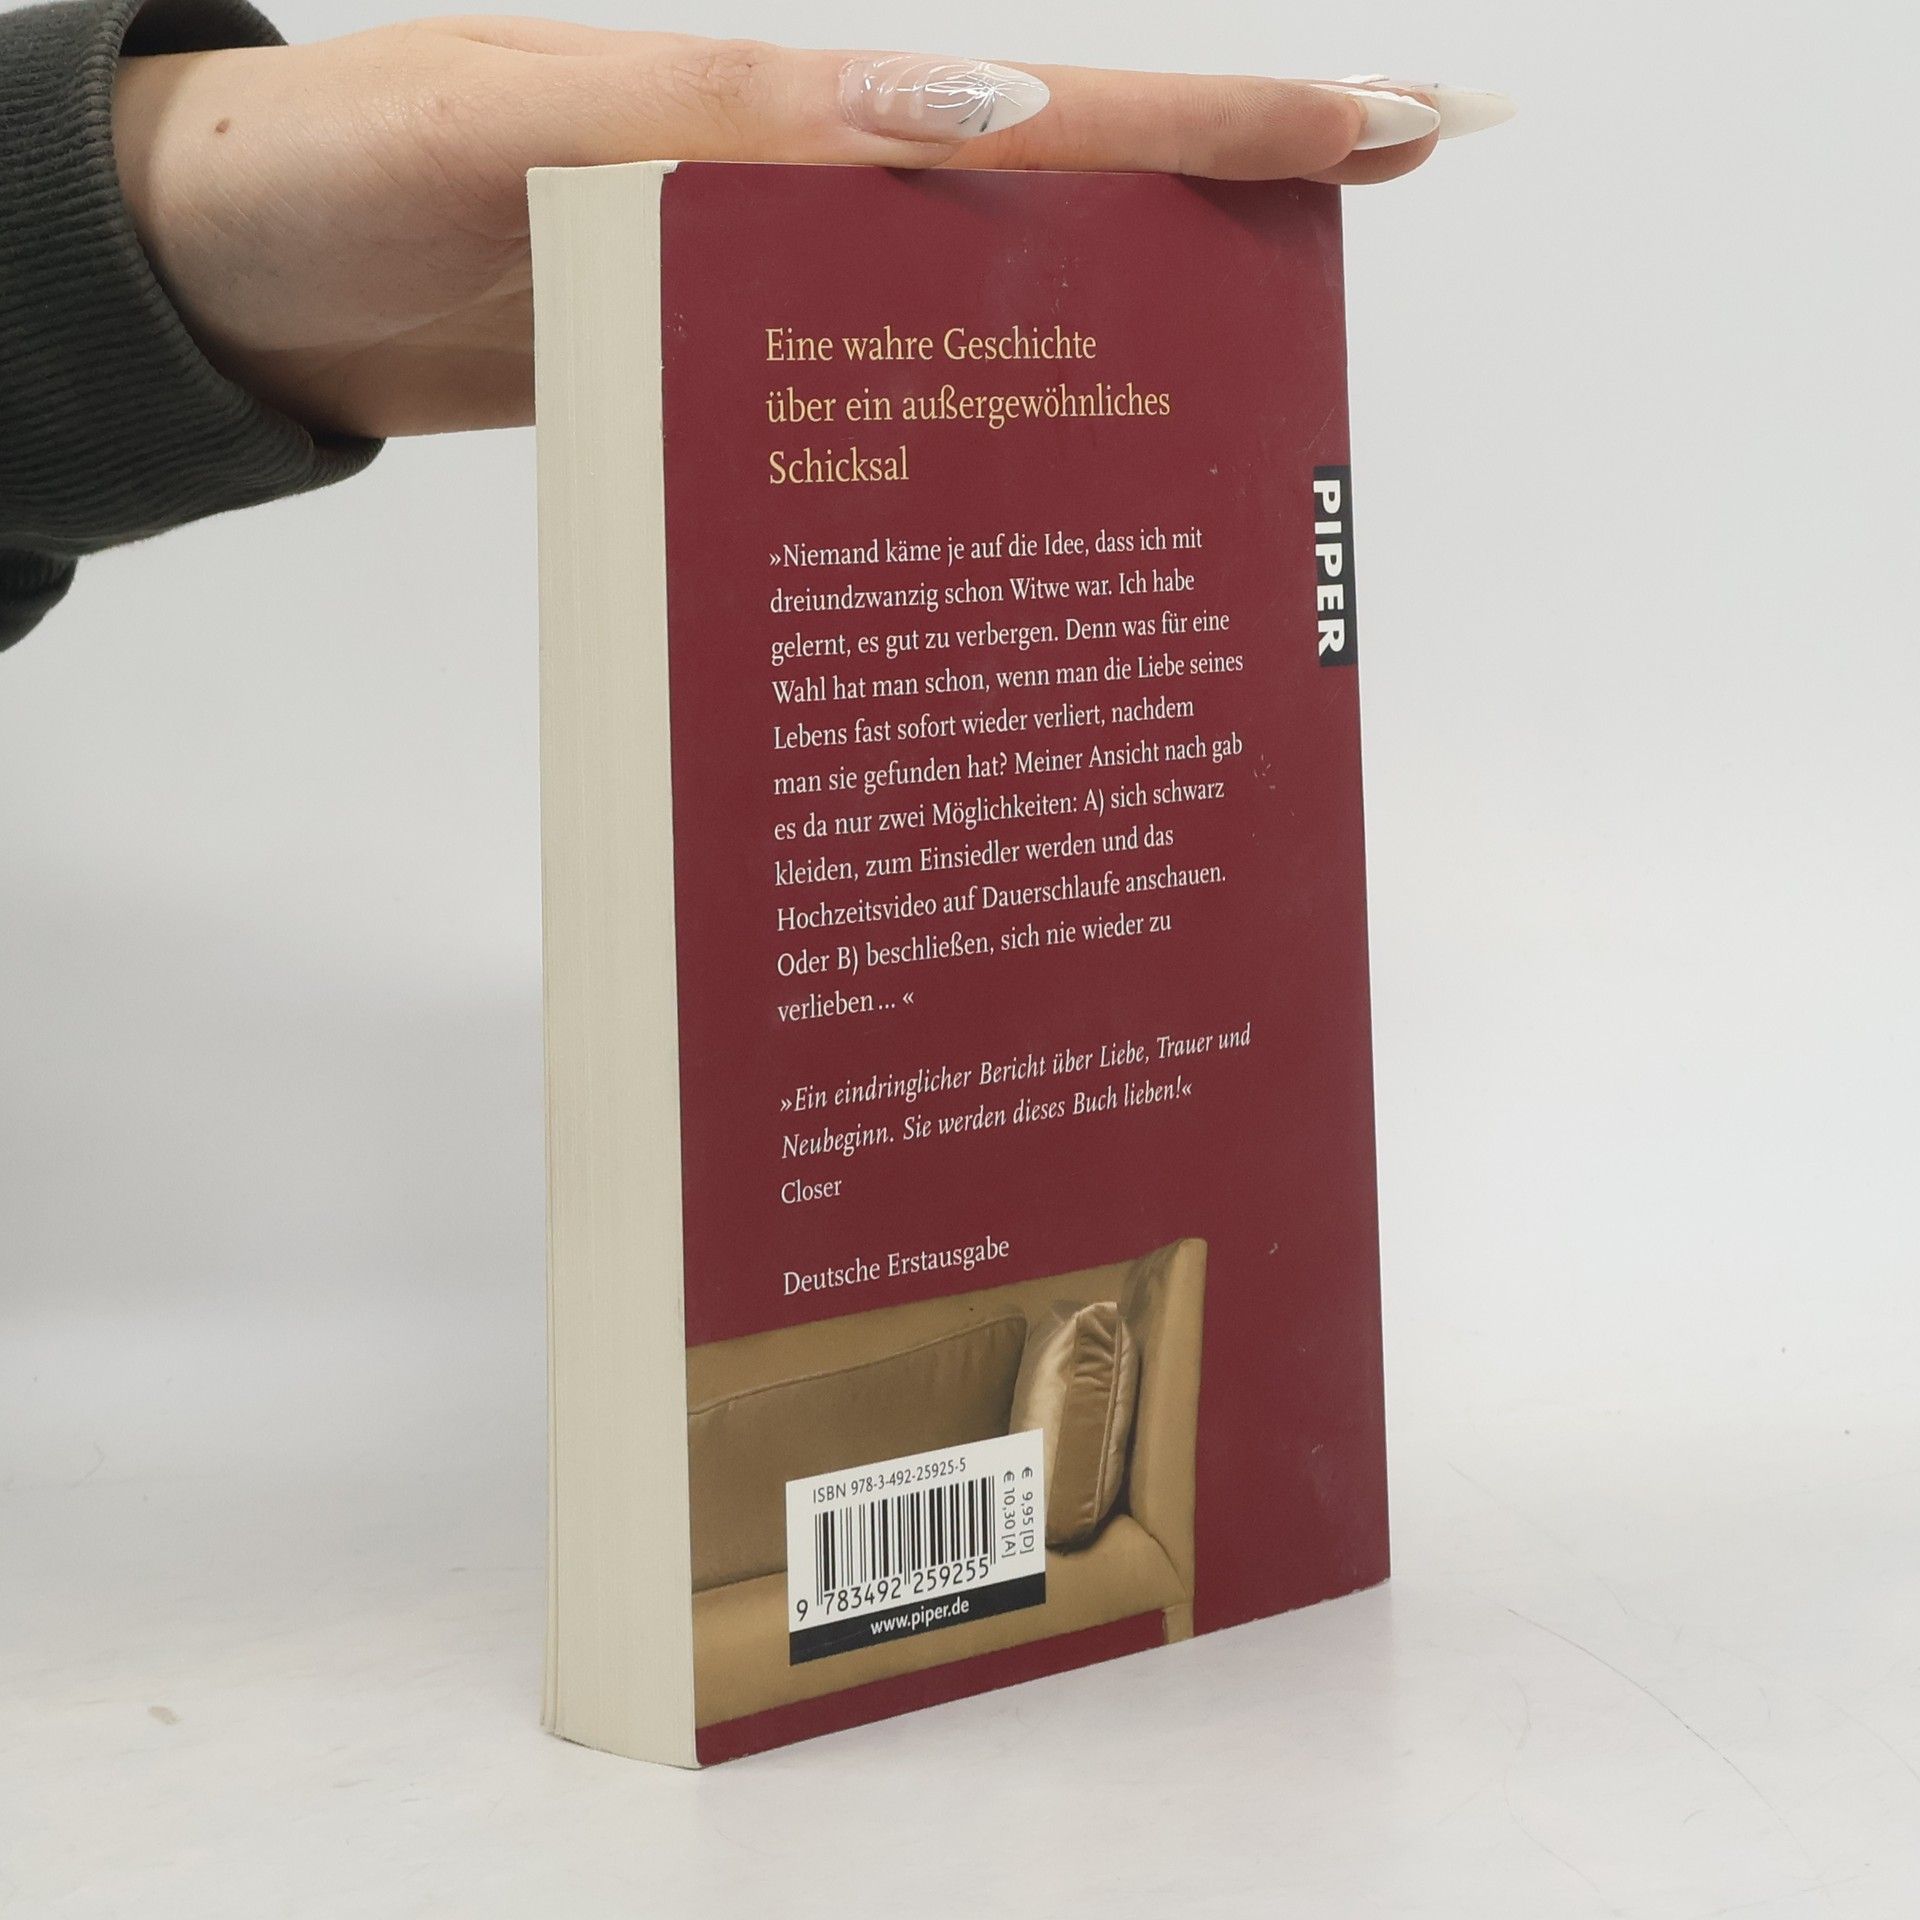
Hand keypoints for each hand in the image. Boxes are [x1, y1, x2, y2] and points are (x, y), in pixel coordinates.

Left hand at [112, 19, 1495, 438]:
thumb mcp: (525, 117)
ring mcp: (784, 308)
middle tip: (1385, 221)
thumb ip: (726, 120)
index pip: (1048, 108)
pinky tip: (1037, 491)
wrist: (257, 287)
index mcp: (792, 123)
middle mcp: (815, 209)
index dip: (1219, 115)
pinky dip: (980, 438)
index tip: (1388, 118)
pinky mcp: (738, 392)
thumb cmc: (360, 180)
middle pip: (1062, 206)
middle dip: (1230, 206)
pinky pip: (890, 407)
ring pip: (992, 315)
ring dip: (1129, 336)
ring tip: (1259, 390)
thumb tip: (964, 113)